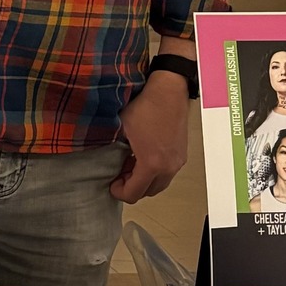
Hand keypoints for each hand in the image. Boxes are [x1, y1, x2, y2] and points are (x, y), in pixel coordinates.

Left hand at [112, 71, 189, 201]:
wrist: (168, 91)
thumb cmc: (145, 106)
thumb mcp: (120, 130)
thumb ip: (113, 151)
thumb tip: (104, 161)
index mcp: (152, 164)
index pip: (134, 194)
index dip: (119, 192)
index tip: (112, 184)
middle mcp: (168, 166)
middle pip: (148, 192)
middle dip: (132, 187)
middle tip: (120, 174)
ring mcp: (177, 161)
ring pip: (159, 184)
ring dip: (144, 181)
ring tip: (131, 164)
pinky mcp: (181, 154)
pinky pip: (167, 173)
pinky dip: (155, 172)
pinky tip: (143, 157)